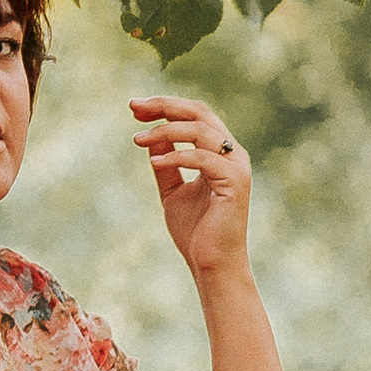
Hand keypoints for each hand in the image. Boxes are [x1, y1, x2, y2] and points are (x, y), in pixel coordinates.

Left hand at [132, 91, 253, 286]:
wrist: (212, 265)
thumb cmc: (196, 232)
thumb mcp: (172, 191)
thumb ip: (166, 163)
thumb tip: (152, 136)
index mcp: (221, 153)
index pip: (194, 115)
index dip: (165, 106)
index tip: (134, 108)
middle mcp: (233, 154)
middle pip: (199, 112)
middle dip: (164, 106)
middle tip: (133, 107)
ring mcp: (237, 167)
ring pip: (200, 130)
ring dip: (165, 131)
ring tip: (138, 140)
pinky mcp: (235, 183)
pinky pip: (203, 158)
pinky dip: (176, 157)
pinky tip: (154, 163)